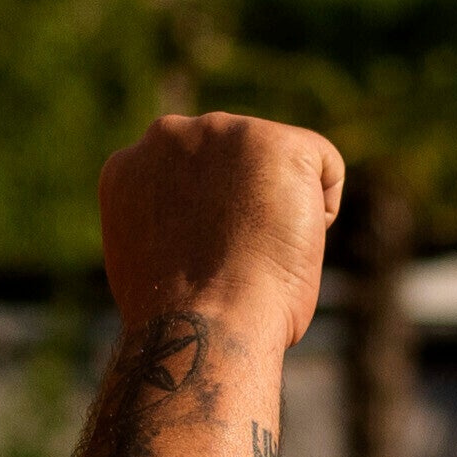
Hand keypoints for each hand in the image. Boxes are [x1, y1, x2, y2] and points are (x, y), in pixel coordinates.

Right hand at [96, 116, 345, 338]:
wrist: (205, 324)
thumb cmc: (183, 316)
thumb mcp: (152, 254)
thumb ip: (168, 216)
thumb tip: (198, 219)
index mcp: (131, 163)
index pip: (190, 176)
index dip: (207, 223)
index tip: (207, 258)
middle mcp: (172, 134)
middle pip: (235, 161)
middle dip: (244, 206)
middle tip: (236, 258)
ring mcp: (226, 132)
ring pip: (278, 164)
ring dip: (279, 209)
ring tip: (258, 254)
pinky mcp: (280, 144)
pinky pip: (325, 168)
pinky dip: (320, 212)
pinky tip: (292, 245)